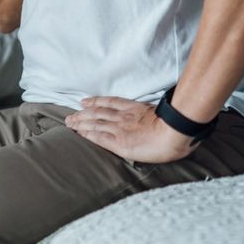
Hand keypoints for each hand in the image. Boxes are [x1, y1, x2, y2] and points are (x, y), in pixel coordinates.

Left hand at [64, 95, 199, 163]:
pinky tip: (80, 133)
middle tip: (71, 115)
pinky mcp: (119, 142)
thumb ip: (152, 113)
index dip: (95, 101)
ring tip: (69, 123)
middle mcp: (123, 117)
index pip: (110, 102)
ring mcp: (120, 128)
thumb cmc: (174, 126)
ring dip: (81, 122)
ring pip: (95, 123)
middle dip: (82, 114)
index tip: (84, 102)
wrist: (173, 133)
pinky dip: (88, 134)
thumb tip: (152, 115)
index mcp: (134, 108)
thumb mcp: (161, 113)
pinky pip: (99, 136)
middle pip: (98, 112)